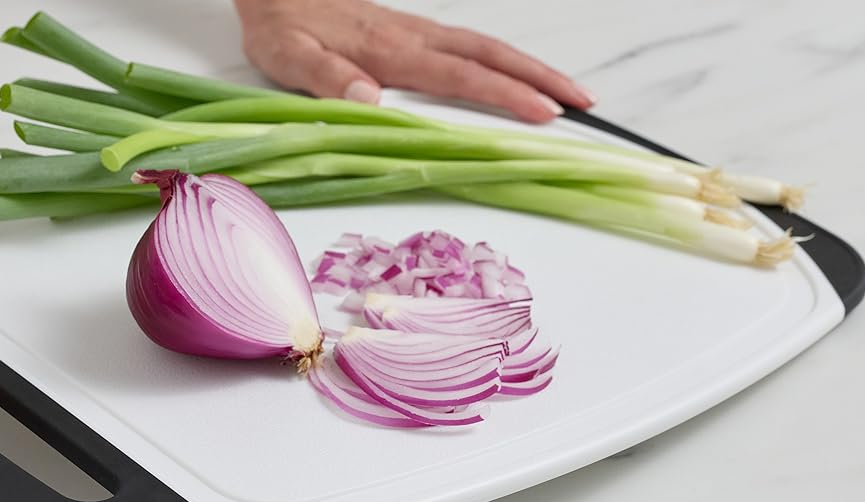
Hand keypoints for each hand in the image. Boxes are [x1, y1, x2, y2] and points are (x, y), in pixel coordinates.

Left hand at [233, 0, 594, 121]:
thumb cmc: (279, 25)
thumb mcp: (287, 56)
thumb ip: (326, 77)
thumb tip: (367, 99)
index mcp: (389, 51)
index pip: (460, 75)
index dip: (505, 95)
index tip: (545, 113)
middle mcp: (412, 37)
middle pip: (490, 55)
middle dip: (540, 78)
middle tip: (586, 103)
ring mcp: (415, 32)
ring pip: (485, 47)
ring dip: (530, 68)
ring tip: (568, 93)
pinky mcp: (409, 31)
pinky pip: (469, 45)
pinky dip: (502, 61)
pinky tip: (515, 74)